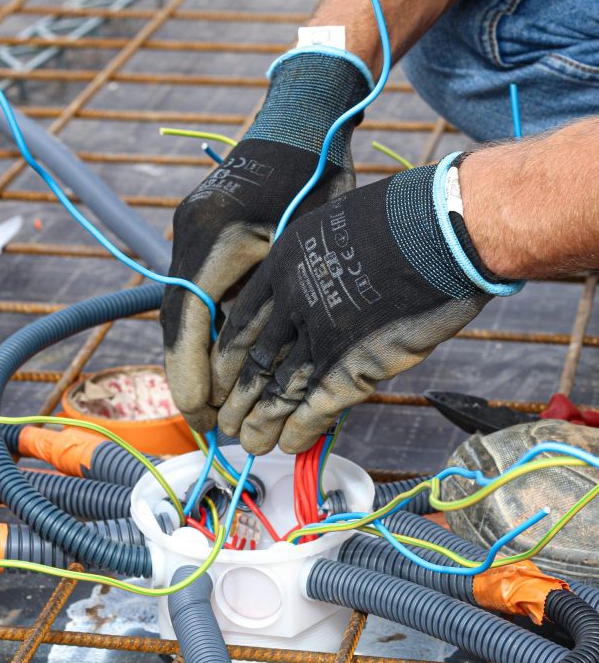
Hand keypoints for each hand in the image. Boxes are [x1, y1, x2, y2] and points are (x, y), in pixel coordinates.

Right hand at [161, 47, 372, 431]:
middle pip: (176, 317)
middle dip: (187, 373)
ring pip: (183, 305)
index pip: (190, 317)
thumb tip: (263, 367)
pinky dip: (204, 326)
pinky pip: (195, 287)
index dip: (191, 371)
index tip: (201, 411)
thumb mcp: (306, 242)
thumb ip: (277, 298)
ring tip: (211, 401)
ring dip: (193, 353)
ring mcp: (190, 227)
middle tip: (204, 421)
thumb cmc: (320, 177)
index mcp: (216, 237)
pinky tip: (219, 359)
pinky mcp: (199, 227)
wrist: (304, 118)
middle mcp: (191, 232)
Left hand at [210, 154, 522, 453]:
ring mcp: (321, 334)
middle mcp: (293, 301)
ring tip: (251, 444)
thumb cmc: (402, 217)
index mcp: (283, 264)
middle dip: (237, 398)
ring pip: (278, 390)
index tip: (220, 379)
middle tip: (227, 422)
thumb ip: (315, 263)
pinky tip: (289, 444)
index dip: (228, 359)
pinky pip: (316, 405)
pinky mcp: (353, 363)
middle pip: (252, 361)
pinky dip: (301, 429)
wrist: (442, 227)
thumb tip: (309, 290)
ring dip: (262, 422)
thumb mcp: (335, 225)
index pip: (240, 323)